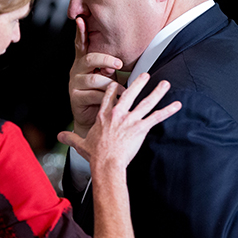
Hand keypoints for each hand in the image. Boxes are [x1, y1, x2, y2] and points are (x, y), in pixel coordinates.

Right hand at [59, 73, 181, 168]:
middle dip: (139, 82)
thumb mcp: (80, 144)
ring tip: (165, 83)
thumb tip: (60, 135)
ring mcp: (130, 120)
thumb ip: (71, 137)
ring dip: (157, 92)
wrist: (106, 163)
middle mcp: (118, 113)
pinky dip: (168, 111)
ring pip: (146, 102)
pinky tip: (177, 105)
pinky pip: (157, 117)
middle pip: (130, 93)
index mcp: (103, 115)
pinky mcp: (140, 128)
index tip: (118, 82)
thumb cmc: (95, 154)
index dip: (114, 88)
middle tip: (146, 74)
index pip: (109, 96)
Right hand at [69, 17, 124, 136]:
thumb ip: (113, 67)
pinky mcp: (75, 97)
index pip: (81, 44)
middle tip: (119, 64)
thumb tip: (128, 55)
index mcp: (84, 62)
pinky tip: (115, 100)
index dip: (80, 32)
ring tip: (123, 90)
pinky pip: (93, 94)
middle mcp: (77, 70)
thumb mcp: (109, 77)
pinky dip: (107, 97)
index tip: (80, 19)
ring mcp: (75, 83)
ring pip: (94, 78)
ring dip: (111, 84)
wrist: (95, 121)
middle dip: (105, 60)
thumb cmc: (104, 96)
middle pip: (89, 58)